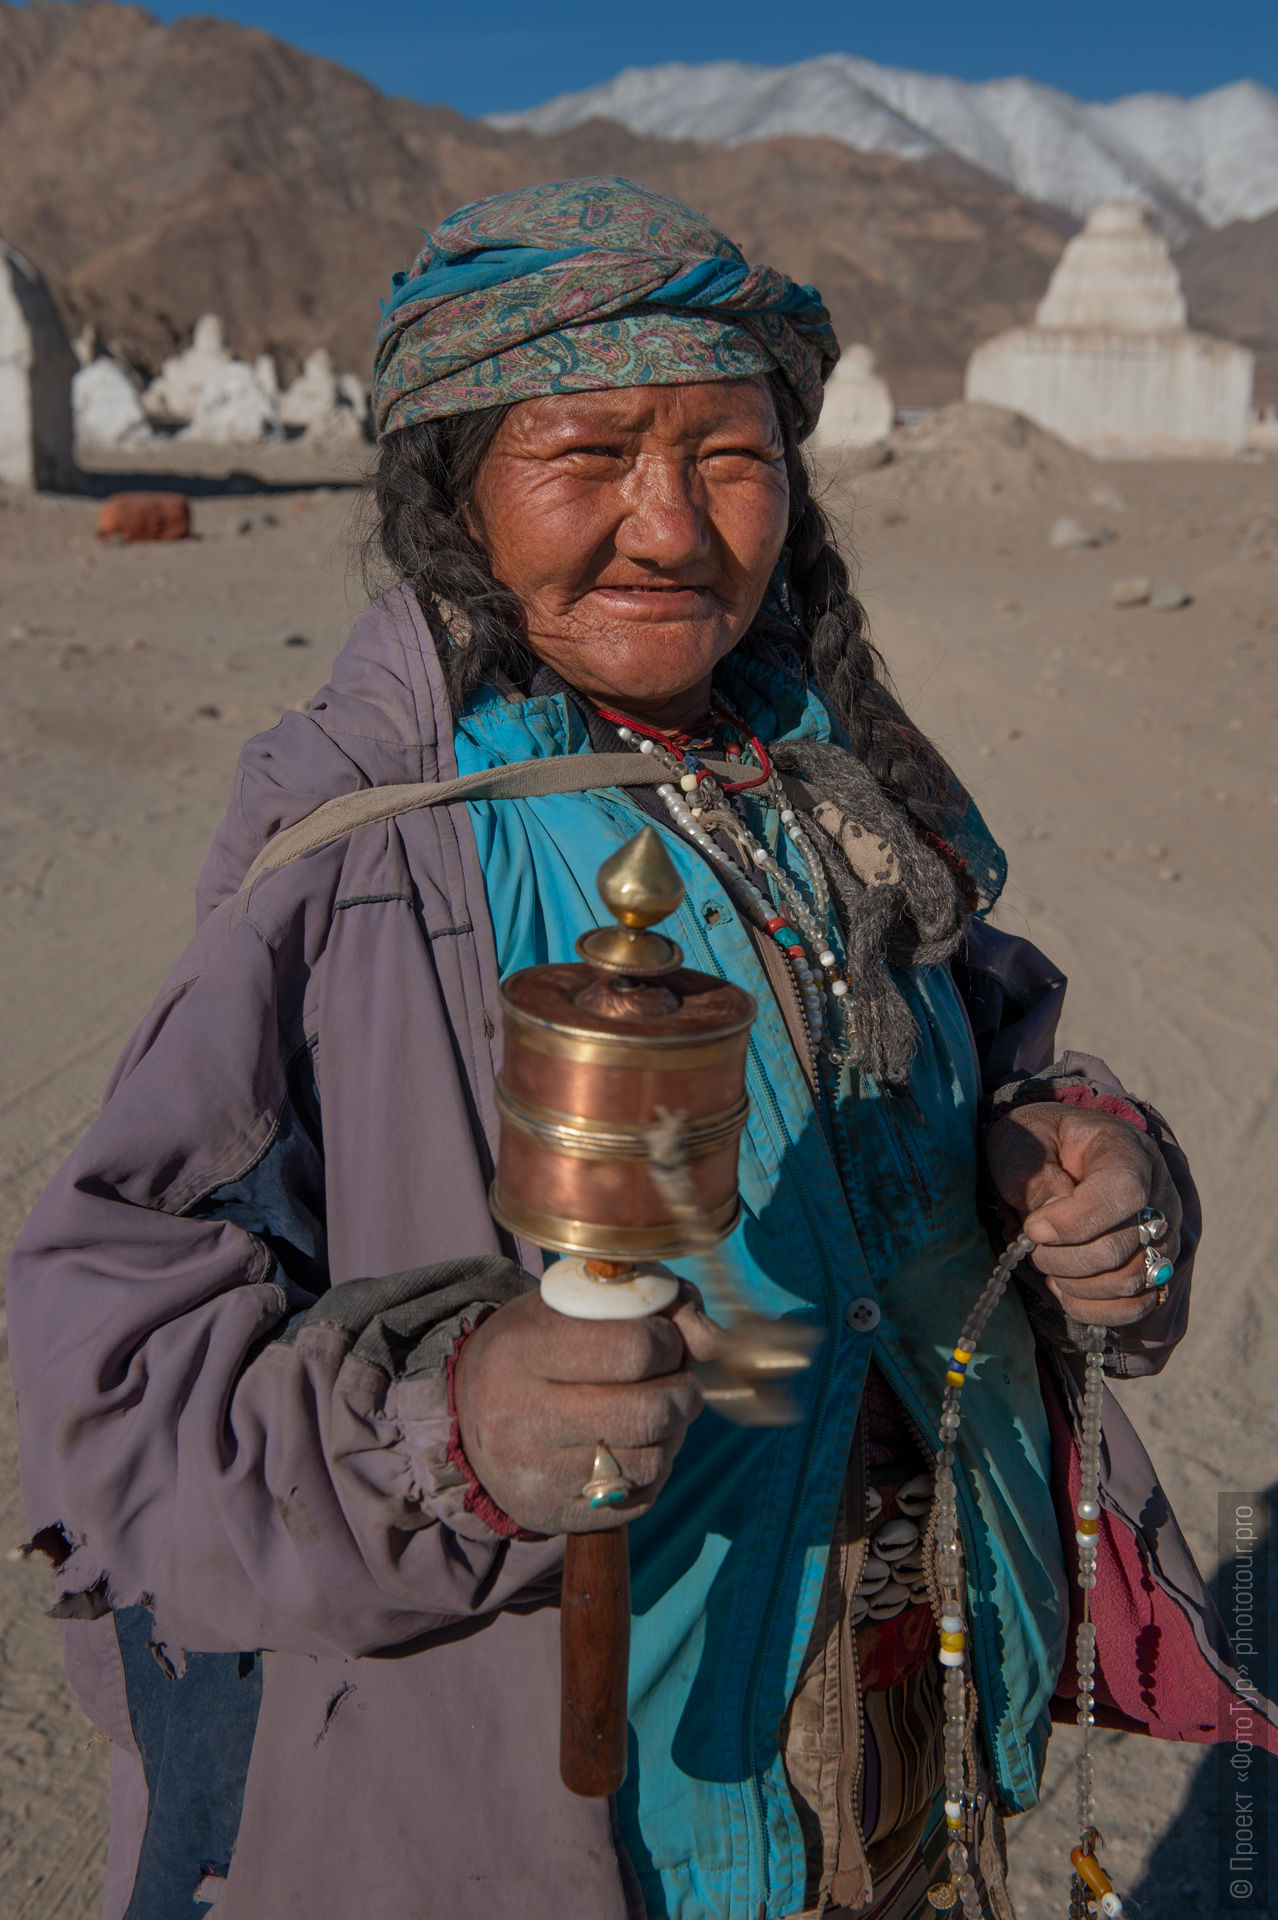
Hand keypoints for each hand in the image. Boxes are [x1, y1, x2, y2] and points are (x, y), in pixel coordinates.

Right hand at [452, 1285, 723, 1534]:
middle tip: (680, 1381)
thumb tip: (711, 1339)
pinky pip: (637, 1498)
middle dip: (684, 1392)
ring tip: (660, 1412)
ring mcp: (534, 1473)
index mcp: (523, 1349)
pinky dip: (655, 1470)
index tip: (665, 1340)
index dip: (669, 1341)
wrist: (470, 1415)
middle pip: (648, 1411)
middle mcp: (522, 1416)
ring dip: (674, 1433)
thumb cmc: (538, 1347)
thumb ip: (653, 1303)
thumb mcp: (577, 1305)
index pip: (634, 1348)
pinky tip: (639, 1446)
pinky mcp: (551, 1514)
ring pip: (650, 1460)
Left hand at [984, 1102, 1181, 1325]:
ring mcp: (1163, 1236)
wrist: (1060, 1154)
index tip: (1033, 1228)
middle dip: (1062, 1258)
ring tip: (1047, 1262)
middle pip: (1120, 1248)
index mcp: (1127, 1151)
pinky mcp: (1156, 1269)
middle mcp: (1158, 1195)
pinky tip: (1064, 1287)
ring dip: (1075, 1284)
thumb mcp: (1023, 1144)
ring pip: (1129, 1282)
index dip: (1074, 1221)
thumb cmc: (1040, 1145)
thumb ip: (1036, 1177)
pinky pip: (1136, 1306)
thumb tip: (1051, 1218)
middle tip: (1032, 1243)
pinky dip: (1092, 1307)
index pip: (1123, 1192)